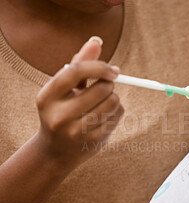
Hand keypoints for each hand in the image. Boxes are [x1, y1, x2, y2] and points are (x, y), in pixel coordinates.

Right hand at [35, 37, 123, 167]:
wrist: (56, 150)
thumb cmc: (62, 109)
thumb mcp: (64, 88)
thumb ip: (80, 64)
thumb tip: (96, 41)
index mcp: (47, 97)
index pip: (76, 71)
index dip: (99, 67)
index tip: (113, 71)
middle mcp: (59, 116)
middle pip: (101, 88)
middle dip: (109, 85)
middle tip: (106, 88)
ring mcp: (76, 131)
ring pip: (113, 102)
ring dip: (114, 99)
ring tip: (102, 103)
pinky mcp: (93, 141)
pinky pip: (117, 116)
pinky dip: (116, 112)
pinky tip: (103, 117)